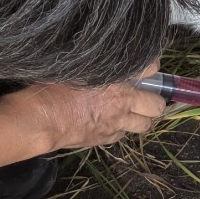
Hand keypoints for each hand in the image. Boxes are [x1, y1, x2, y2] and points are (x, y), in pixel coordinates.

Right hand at [0, 68, 166, 153]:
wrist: (42, 119)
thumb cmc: (53, 87)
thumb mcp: (78, 67)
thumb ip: (101, 66)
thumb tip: (110, 60)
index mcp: (119, 81)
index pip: (152, 69)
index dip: (153, 68)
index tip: (149, 68)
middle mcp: (123, 103)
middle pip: (157, 106)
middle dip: (154, 102)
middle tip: (145, 97)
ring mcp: (116, 124)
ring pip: (144, 125)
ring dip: (141, 118)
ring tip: (132, 112)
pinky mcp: (105, 138)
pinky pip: (122, 134)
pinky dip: (120, 129)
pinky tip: (109, 122)